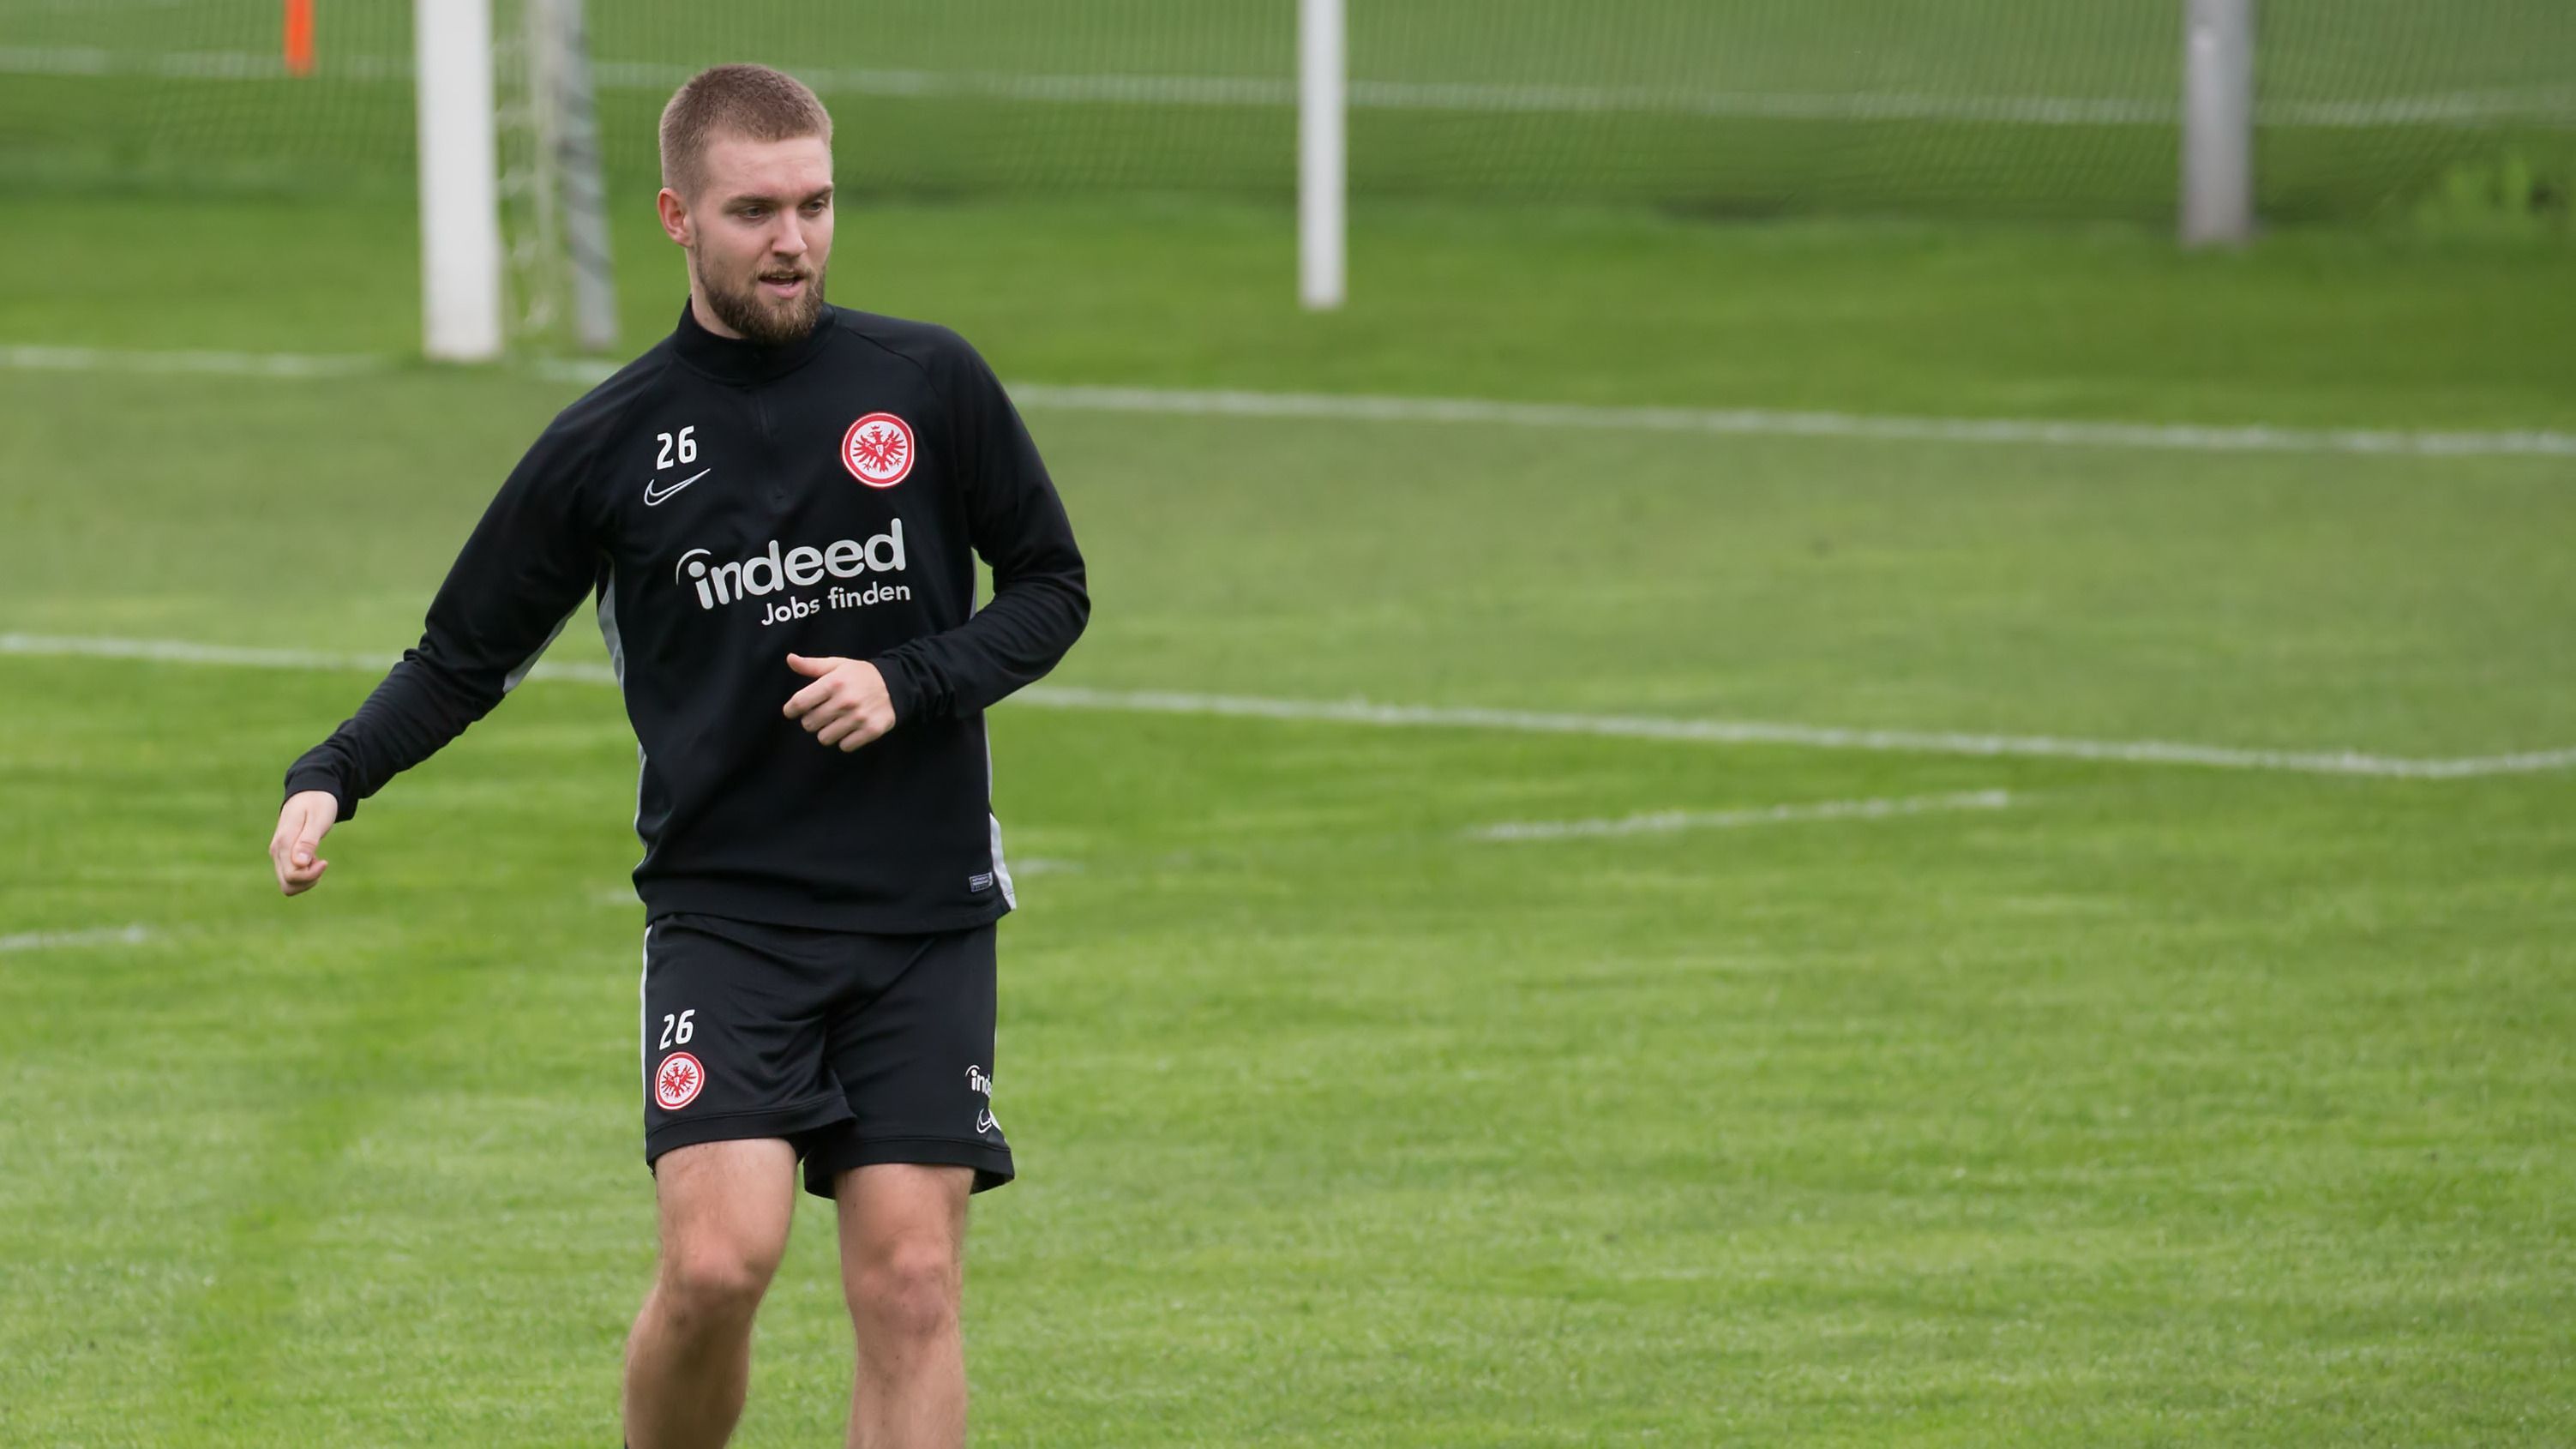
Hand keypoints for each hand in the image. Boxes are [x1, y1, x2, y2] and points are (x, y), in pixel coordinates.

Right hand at [270, 790, 339, 895]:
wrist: (310, 791)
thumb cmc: (317, 803)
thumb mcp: (318, 819)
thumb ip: (308, 841)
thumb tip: (299, 864)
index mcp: (283, 843)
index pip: (292, 876)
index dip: (311, 875)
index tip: (325, 862)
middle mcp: (277, 851)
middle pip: (287, 884)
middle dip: (309, 880)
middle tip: (321, 862)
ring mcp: (278, 854)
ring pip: (288, 883)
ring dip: (306, 879)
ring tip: (317, 859)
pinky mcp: (283, 855)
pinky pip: (291, 876)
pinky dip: (305, 873)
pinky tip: (313, 858)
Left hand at [783, 654, 897, 751]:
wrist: (897, 684)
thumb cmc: (861, 675)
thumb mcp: (837, 665)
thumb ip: (812, 665)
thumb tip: (790, 659)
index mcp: (833, 683)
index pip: (799, 703)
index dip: (791, 709)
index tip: (792, 711)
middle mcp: (845, 701)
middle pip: (809, 724)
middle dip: (812, 720)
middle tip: (822, 714)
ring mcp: (858, 718)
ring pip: (825, 738)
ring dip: (827, 732)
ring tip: (836, 722)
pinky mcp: (871, 731)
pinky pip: (845, 746)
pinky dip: (845, 740)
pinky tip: (850, 729)